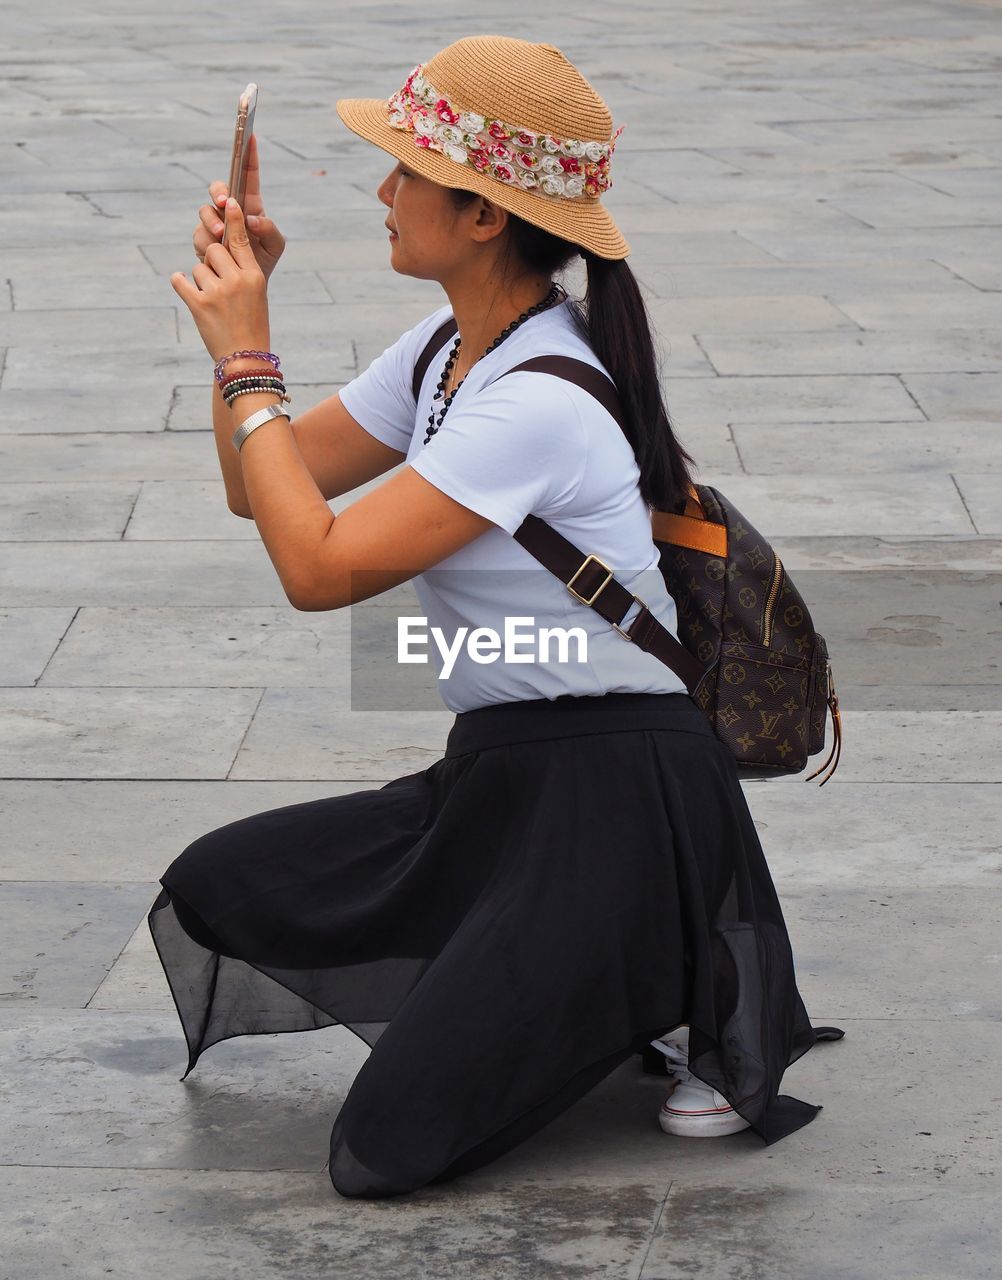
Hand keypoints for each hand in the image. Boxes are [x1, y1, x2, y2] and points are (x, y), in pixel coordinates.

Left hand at [171, 198, 270, 361]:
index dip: (233, 219)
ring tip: (212, 302)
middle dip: (211, 262)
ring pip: (198, 267)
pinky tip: (184, 287)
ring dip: (200, 281)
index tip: (229, 201)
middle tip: (218, 283)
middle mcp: (237, 281)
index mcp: (254, 276)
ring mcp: (217, 293)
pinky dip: (180, 283)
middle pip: (214, 250)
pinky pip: (180, 281)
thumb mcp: (256, 295)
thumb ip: (242, 271)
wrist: (244, 360)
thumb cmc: (252, 326)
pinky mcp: (199, 305)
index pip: (240, 240)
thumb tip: (219, 248)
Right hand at [192, 133, 285, 281]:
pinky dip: (207, 242)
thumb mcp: (275, 246)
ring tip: (222, 235)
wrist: (246, 288)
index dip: (248, 155)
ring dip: (213, 221)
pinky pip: (199, 235)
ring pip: (205, 212)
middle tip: (224, 203)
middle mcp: (229, 210)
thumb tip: (252, 219)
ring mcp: (214, 224)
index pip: (248, 175)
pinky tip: (215, 252)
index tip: (249, 136)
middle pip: (218, 188)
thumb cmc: (263, 261)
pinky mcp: (203, 240)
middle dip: (219, 192)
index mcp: (250, 205)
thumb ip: (270, 231)